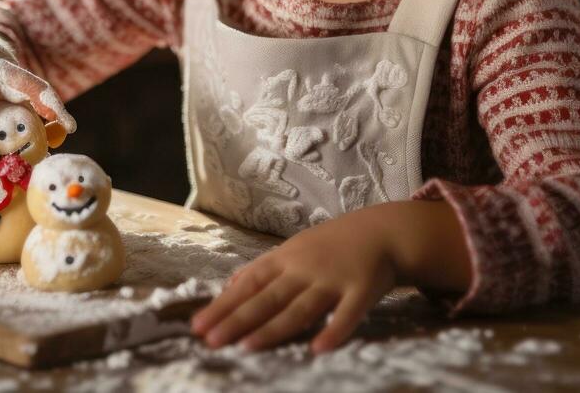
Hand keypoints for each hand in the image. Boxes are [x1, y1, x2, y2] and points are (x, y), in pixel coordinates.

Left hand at [190, 208, 398, 353]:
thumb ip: (263, 268)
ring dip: (274, 329)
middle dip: (237, 320)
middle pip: (267, 298)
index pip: (248, 284)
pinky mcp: (361, 291)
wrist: (381, 230)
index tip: (198, 325)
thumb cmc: (332, 244)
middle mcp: (305, 268)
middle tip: (210, 340)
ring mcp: (333, 279)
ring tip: (247, 348)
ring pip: (300, 308)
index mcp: (286, 258)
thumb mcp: (293, 248)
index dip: (224, 305)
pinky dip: (334, 331)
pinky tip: (318, 349)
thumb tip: (229, 285)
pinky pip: (347, 315)